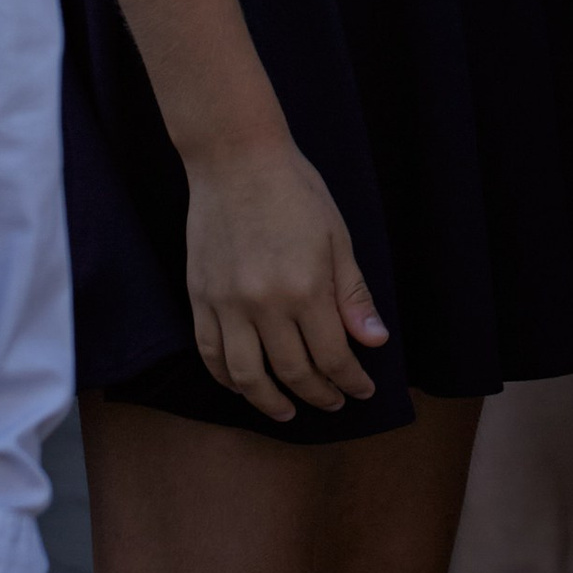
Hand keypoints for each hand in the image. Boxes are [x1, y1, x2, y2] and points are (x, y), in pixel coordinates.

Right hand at [184, 136, 387, 417]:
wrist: (236, 160)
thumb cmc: (295, 192)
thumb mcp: (337, 238)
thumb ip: (352, 295)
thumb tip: (374, 341)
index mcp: (305, 288)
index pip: (332, 356)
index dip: (350, 381)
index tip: (362, 391)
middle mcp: (263, 304)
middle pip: (293, 371)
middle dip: (319, 394)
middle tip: (334, 403)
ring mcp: (225, 304)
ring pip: (246, 375)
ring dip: (269, 401)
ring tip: (288, 412)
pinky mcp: (199, 298)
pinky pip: (210, 354)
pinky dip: (228, 378)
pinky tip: (244, 385)